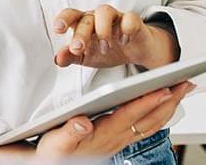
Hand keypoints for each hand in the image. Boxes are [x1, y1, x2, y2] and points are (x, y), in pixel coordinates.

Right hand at [33, 81, 193, 160]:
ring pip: (152, 123)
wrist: (55, 163)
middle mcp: (116, 137)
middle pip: (149, 118)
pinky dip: (160, 115)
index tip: (164, 89)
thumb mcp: (56, 141)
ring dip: (169, 107)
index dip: (147, 102)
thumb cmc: (54, 151)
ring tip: (181, 91)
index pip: (130, 115)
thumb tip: (83, 122)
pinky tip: (163, 108)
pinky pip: (146, 127)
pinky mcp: (119, 139)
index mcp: (103, 134)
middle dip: (169, 101)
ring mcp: (121, 140)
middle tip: (184, 83)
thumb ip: (70, 131)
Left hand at [53, 5, 179, 69]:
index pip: (70, 15)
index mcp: (83, 23)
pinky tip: (124, 41)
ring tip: (104, 48)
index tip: (58, 30)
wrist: (134, 50)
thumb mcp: (86, 56)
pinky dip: (126, 29)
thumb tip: (57, 59)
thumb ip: (71, 56)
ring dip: (102, 30)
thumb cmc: (107, 50)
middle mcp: (97, 17)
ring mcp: (115, 17)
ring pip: (105, 11)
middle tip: (78, 48)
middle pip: (86, 18)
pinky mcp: (133, 21)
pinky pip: (130, 18)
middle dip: (81, 34)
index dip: (63, 19)